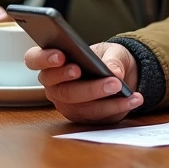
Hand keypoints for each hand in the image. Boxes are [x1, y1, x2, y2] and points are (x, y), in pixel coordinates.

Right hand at [26, 42, 142, 123]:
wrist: (121, 73)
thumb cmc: (107, 58)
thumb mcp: (113, 50)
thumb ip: (112, 57)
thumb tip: (114, 72)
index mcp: (53, 62)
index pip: (34, 59)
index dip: (44, 59)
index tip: (61, 56)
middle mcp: (54, 85)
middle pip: (60, 89)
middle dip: (85, 86)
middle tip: (108, 80)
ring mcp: (66, 103)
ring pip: (79, 106)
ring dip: (104, 99)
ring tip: (123, 89)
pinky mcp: (82, 117)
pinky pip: (97, 116)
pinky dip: (117, 108)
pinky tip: (134, 99)